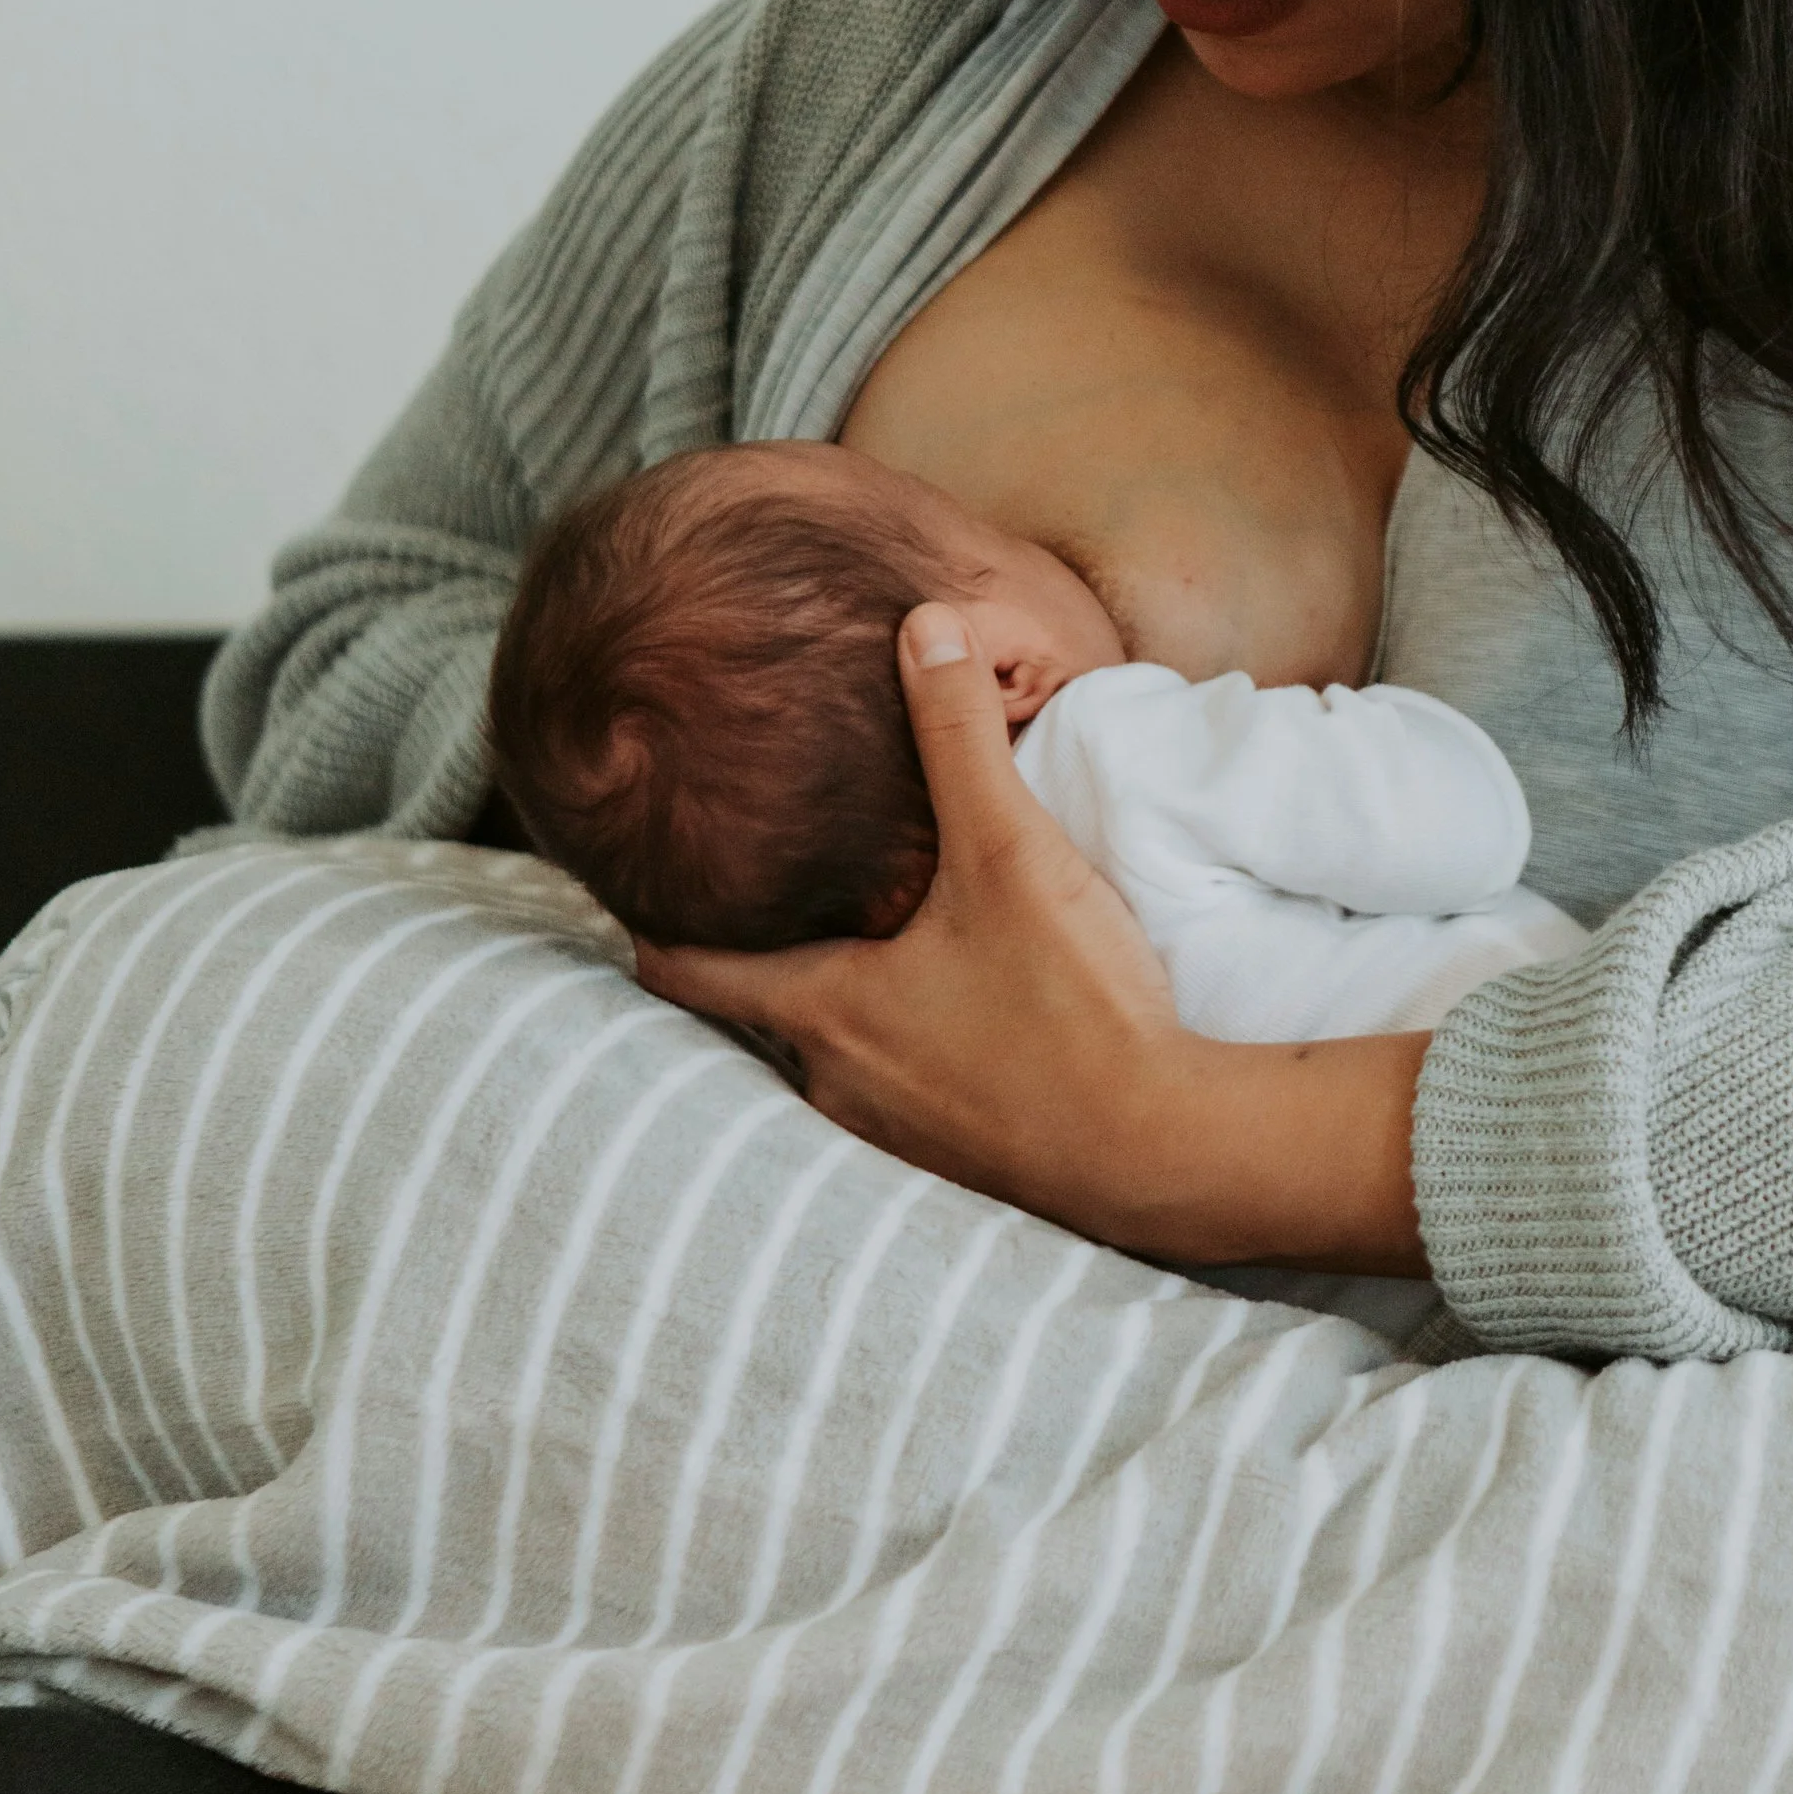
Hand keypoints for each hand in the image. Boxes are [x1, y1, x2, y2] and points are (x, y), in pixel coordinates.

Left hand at [633, 606, 1428, 1271]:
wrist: (1163, 1148)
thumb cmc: (1072, 1003)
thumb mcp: (1011, 848)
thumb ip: (959, 735)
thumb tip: (924, 627)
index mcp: (827, 1007)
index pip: (691, 969)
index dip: (653, 926)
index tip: (629, 897)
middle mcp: (839, 1084)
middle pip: (762, 1016)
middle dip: (761, 962)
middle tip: (759, 907)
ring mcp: (897, 1137)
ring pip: (834, 1063)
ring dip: (840, 1014)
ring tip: (858, 958)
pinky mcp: (961, 1166)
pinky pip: (901, 1101)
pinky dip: (904, 1057)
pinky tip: (955, 1026)